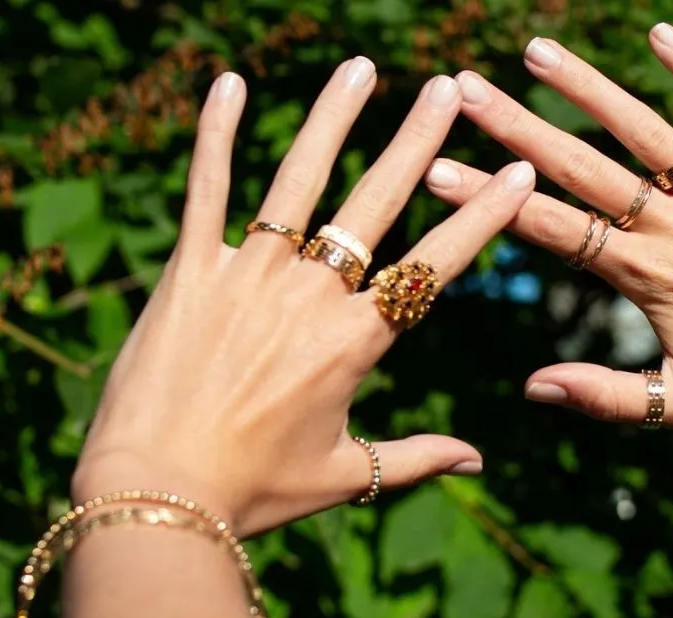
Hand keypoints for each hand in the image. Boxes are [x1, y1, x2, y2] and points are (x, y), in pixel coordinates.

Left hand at [72, 61, 535, 534]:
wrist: (157, 494)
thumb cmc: (254, 489)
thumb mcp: (345, 474)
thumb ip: (418, 457)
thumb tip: (479, 459)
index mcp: (356, 341)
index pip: (434, 265)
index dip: (480, 218)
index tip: (515, 175)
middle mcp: (310, 294)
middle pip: (376, 203)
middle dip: (417, 141)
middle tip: (446, 89)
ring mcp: (248, 274)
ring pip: (300, 179)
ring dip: (333, 118)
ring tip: (360, 67)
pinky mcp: (189, 270)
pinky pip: (207, 189)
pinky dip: (216, 135)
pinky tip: (228, 81)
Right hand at [424, 24, 672, 431]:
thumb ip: (605, 395)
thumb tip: (531, 388)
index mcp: (649, 276)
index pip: (552, 227)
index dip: (490, 198)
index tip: (438, 169)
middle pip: (583, 166)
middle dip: (517, 126)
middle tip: (465, 91)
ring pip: (644, 129)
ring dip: (588, 87)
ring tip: (537, 51)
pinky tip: (658, 33)